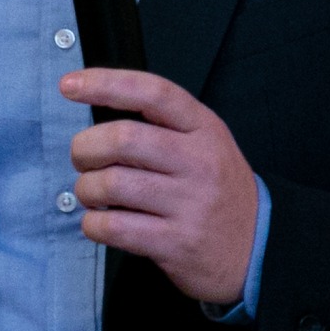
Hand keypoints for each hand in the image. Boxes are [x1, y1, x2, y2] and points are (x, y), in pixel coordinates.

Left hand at [63, 69, 259, 304]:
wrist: (259, 246)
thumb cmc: (220, 191)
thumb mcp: (208, 145)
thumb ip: (163, 128)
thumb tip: (98, 119)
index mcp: (205, 129)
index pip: (152, 93)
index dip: (106, 84)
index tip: (70, 85)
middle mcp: (199, 162)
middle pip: (123, 139)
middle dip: (85, 148)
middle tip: (82, 159)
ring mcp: (189, 204)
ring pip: (111, 185)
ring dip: (85, 189)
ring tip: (91, 194)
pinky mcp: (175, 242)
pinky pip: (113, 227)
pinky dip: (93, 224)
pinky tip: (101, 222)